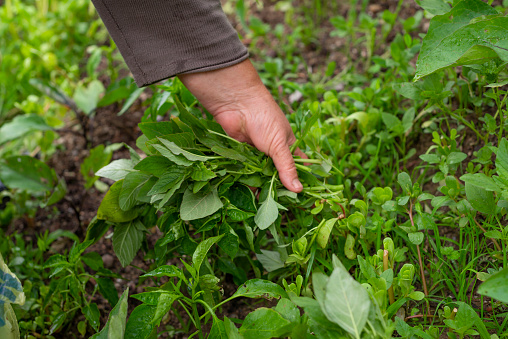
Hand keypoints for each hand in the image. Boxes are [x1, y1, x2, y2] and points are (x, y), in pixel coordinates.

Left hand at [178, 59, 303, 192]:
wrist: (236, 103)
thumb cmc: (264, 118)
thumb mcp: (279, 144)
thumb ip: (287, 168)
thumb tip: (299, 190)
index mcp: (288, 145)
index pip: (297, 166)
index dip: (299, 179)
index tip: (299, 197)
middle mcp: (273, 150)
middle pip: (277, 174)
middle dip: (277, 187)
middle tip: (278, 204)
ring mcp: (256, 152)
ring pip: (260, 174)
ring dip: (261, 185)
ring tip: (262, 203)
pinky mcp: (241, 153)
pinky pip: (245, 170)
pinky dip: (246, 179)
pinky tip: (248, 192)